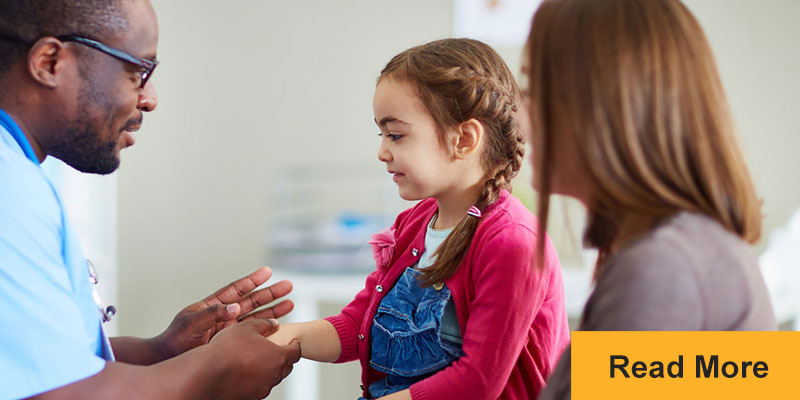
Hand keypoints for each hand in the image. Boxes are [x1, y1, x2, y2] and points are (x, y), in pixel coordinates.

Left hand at [153, 266, 293, 359]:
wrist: (169, 358)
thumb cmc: (175, 339)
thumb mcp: (192, 322)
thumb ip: (214, 313)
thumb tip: (235, 307)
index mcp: (214, 305)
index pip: (236, 289)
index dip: (252, 280)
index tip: (268, 271)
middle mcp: (225, 315)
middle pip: (252, 301)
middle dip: (270, 293)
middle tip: (288, 286)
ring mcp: (230, 329)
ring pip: (256, 317)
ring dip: (273, 310)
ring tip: (290, 303)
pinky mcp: (232, 342)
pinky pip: (252, 334)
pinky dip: (266, 330)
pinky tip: (279, 326)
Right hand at [208, 319, 301, 399]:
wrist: (206, 373)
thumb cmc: (226, 348)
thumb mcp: (247, 327)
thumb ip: (265, 324)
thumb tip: (274, 324)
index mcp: (278, 356)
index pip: (296, 351)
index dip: (295, 344)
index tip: (291, 341)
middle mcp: (274, 375)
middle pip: (287, 366)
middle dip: (284, 357)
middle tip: (276, 349)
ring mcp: (263, 388)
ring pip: (273, 377)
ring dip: (271, 369)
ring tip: (259, 359)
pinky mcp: (251, 397)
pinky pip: (260, 386)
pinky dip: (258, 379)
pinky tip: (247, 371)